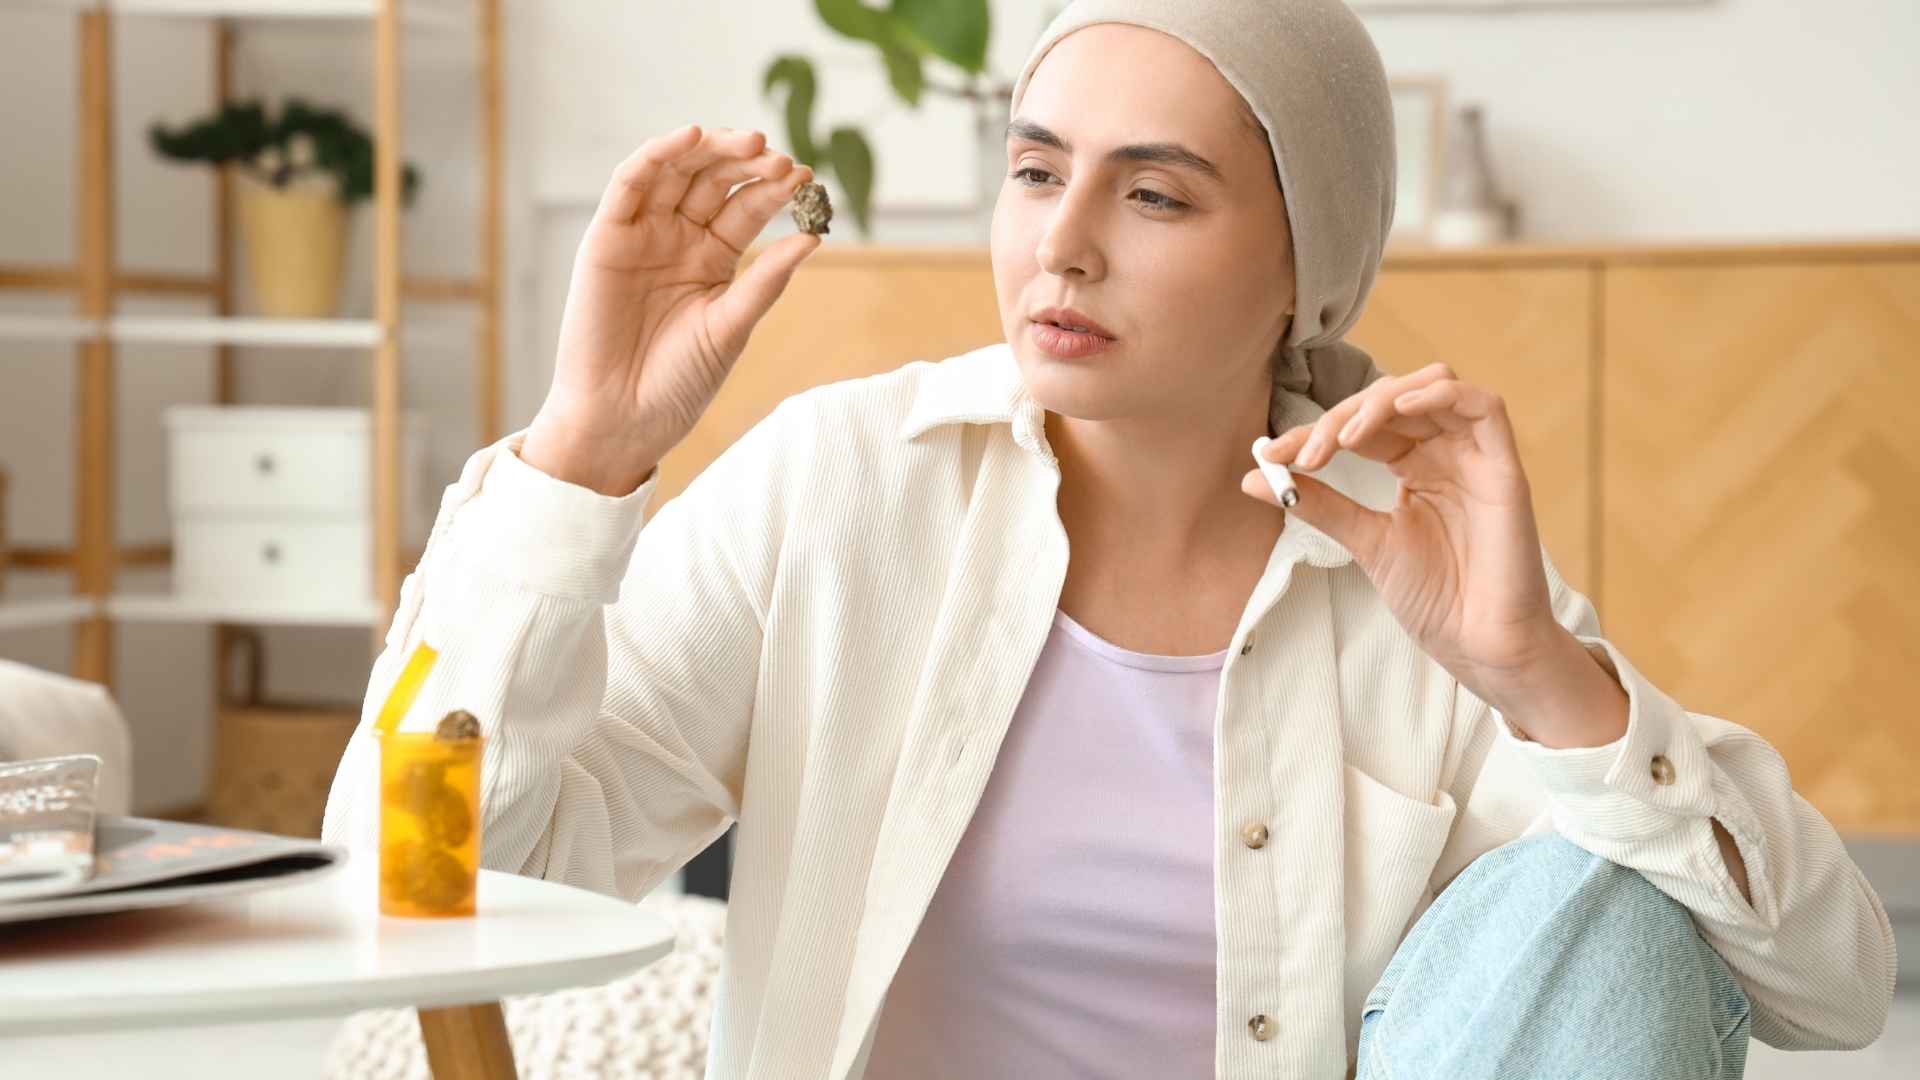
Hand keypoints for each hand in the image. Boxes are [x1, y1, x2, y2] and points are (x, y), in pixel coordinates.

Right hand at [524, 124, 820, 494]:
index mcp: (713, 258)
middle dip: (747, 162)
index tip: (806, 178)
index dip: (774, 190)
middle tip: (780, 158)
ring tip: (749, 143)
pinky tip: (689, 138)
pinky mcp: (606, 237)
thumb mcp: (731, 328)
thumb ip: (764, 282)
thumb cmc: (677, 382)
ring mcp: (642, 234)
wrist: (621, 418)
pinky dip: (655, 156)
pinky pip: (629, 185)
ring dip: (711, 150)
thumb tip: (813, 239)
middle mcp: (678, 238)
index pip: (747, 208)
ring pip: (677, 172)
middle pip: (714, 180)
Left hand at [1240, 362, 1566, 705]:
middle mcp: (1446, 452)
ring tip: (1344, 440)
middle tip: (1305, 456)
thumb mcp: (1365, 541)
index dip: (1315, 431)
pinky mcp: (1505, 468)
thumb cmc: (1436, 598)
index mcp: (1415, 466)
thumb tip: (1253, 477)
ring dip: (1381, 401)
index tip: (1271, 455)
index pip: (1361, 425)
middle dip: (1339, 418)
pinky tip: (1399, 412)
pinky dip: (1439, 395)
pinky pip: (1484, 405)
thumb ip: (1318, 504)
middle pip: (1391, 398)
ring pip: (1433, 386)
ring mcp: (1476, 457)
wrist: (1482, 647)